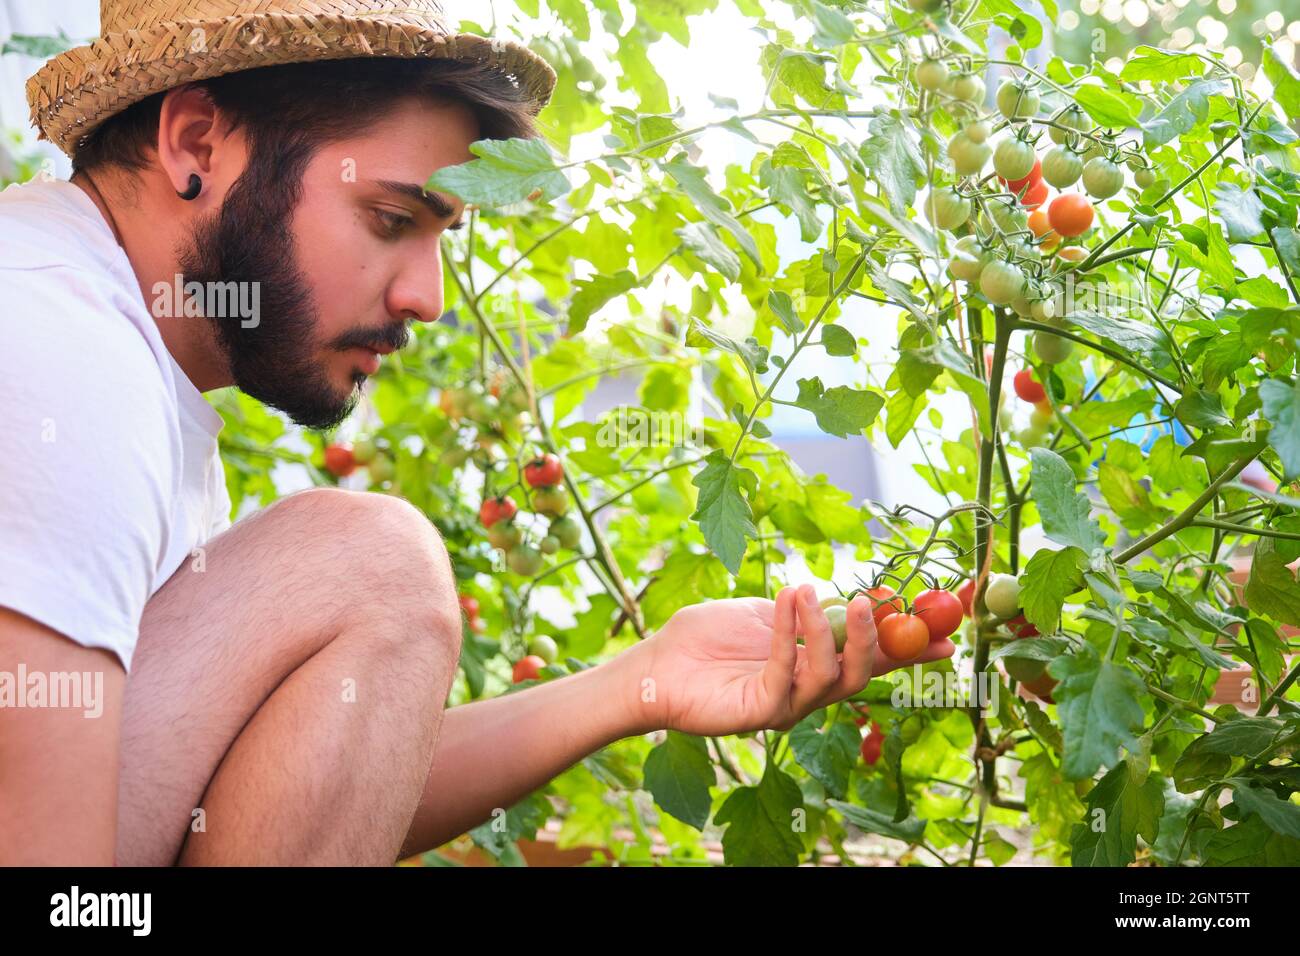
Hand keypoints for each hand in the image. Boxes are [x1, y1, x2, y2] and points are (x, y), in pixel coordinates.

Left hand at [614, 583, 955, 735]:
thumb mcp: (765, 612)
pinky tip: (786, 598)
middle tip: (875, 600)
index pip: (873, 661)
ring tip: (809, 590)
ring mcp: (786, 705)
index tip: (945, 631)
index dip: (910, 649)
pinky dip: (789, 632)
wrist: (655, 662)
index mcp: (815, 666)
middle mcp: (808, 692)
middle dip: (878, 639)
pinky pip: (787, 672)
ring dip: (826, 630)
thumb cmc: (706, 638)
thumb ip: (808, 610)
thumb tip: (852, 599)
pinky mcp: (759, 711)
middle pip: (863, 675)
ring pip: (831, 676)